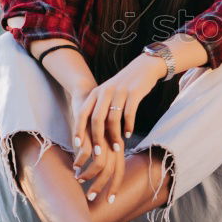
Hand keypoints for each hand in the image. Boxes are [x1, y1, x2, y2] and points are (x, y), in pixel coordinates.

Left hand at [69, 53, 166, 201]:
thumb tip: (90, 133)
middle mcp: (105, 91)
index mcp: (96, 93)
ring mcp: (120, 92)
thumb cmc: (123, 85)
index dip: (79, 130)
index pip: (82, 113)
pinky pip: (129, 114)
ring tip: (117, 147)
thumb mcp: (107, 93)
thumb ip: (98, 109)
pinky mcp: (134, 92)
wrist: (143, 67)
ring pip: (113, 119)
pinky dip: (128, 126)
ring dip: (114, 136)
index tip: (78, 146)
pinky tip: (128, 134)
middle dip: (97, 138)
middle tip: (98, 153)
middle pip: (97, 119)